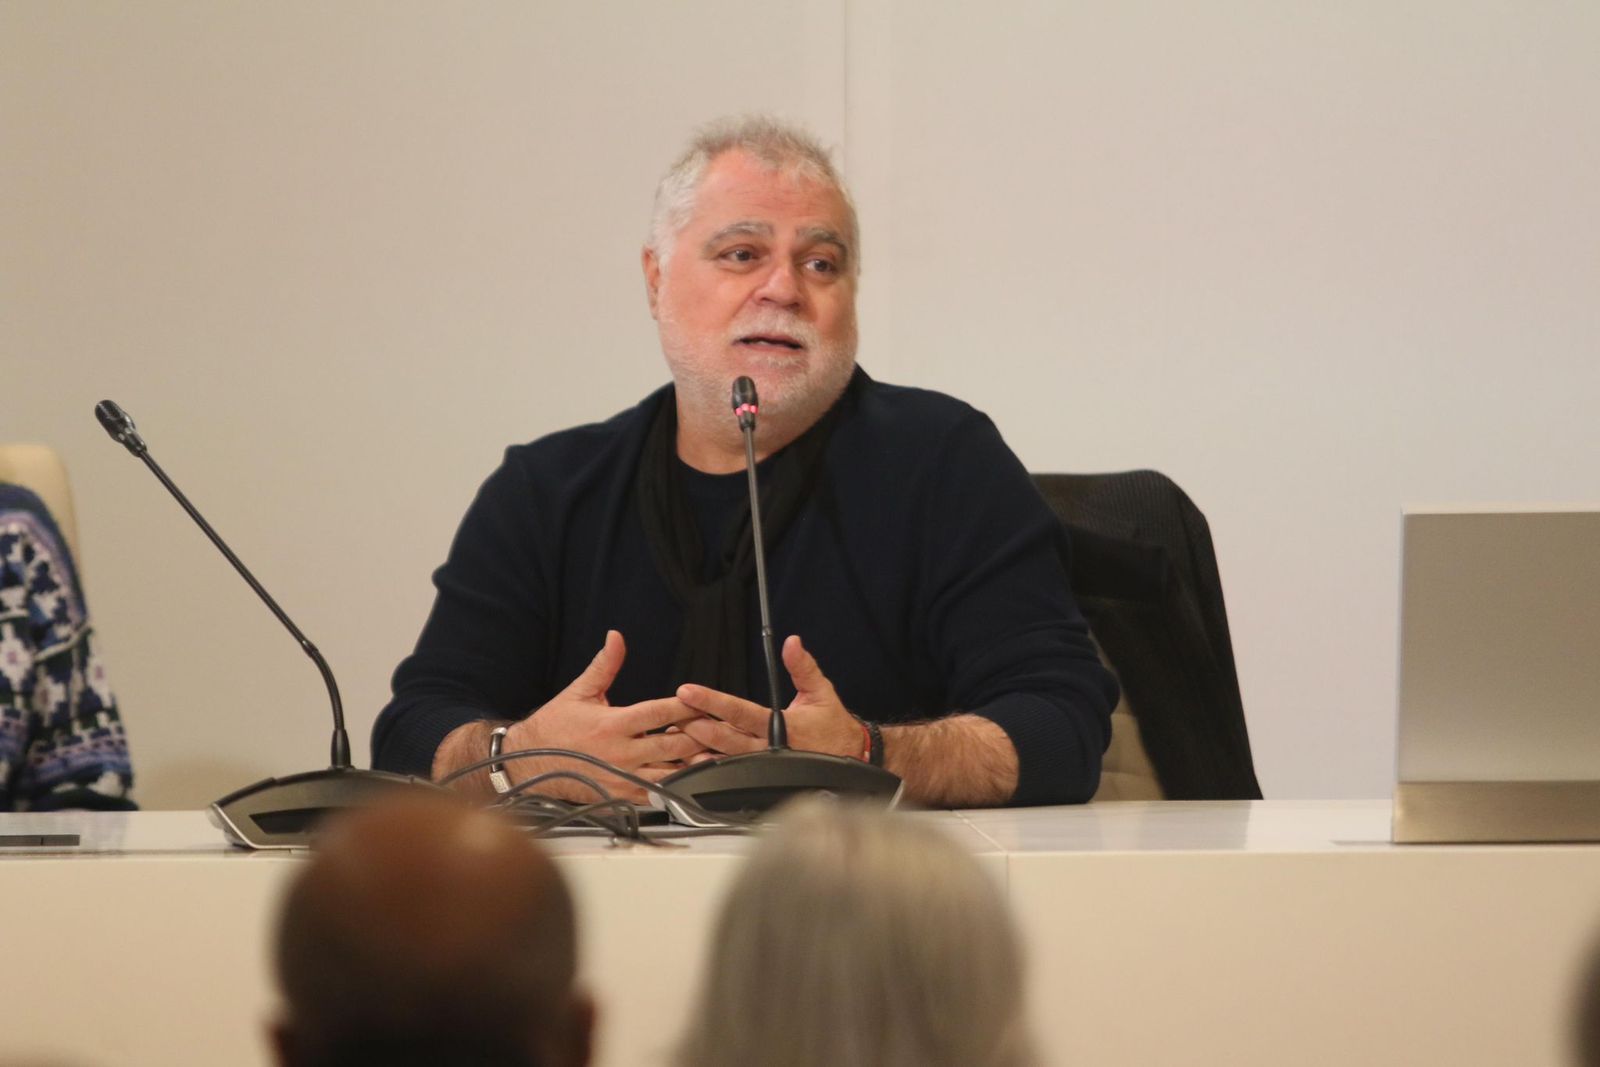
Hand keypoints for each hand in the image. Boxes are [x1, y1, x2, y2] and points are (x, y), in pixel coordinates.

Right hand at [504, 630, 708, 802]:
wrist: (529, 764)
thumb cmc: (555, 727)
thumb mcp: (580, 692)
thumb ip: (605, 665)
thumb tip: (616, 636)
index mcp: (613, 724)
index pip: (659, 712)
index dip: (686, 706)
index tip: (704, 700)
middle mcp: (621, 754)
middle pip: (673, 744)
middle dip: (698, 734)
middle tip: (718, 726)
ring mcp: (622, 778)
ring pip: (671, 773)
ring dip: (693, 762)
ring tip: (713, 751)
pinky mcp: (621, 796)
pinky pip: (657, 794)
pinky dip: (677, 784)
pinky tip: (690, 774)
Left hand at [675, 635, 864, 760]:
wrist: (850, 758)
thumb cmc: (833, 725)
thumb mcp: (820, 691)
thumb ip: (803, 667)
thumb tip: (792, 642)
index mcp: (782, 726)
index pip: (740, 712)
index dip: (712, 702)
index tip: (688, 691)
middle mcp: (770, 749)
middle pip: (725, 739)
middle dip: (697, 727)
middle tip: (672, 716)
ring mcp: (764, 767)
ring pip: (725, 760)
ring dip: (699, 749)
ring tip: (674, 737)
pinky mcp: (762, 778)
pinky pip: (732, 775)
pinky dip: (711, 768)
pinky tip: (690, 761)